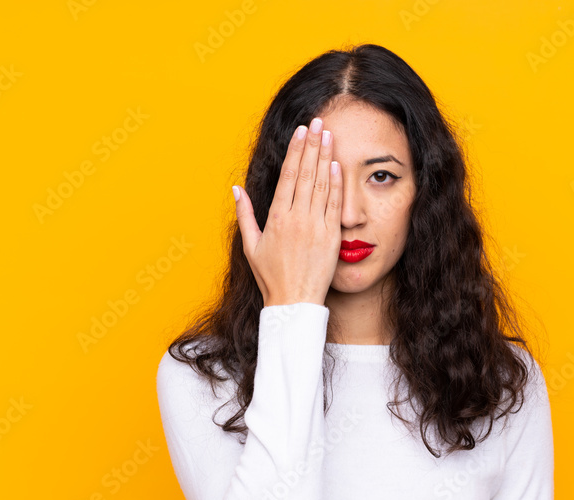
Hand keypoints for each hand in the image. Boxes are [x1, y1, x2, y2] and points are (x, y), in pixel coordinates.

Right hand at [234, 117, 342, 306]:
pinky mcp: (330, 237)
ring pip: (321, 185)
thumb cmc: (271, 277)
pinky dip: (336, 184)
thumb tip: (236, 189)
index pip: (288, 176)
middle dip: (312, 145)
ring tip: (329, 135)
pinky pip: (334, 205)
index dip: (296, 151)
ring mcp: (315, 227)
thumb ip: (245, 214)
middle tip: (318, 122)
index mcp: (276, 218)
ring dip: (326, 157)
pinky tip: (337, 165)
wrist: (295, 303)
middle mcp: (296, 218)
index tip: (300, 132)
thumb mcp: (251, 246)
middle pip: (306, 174)